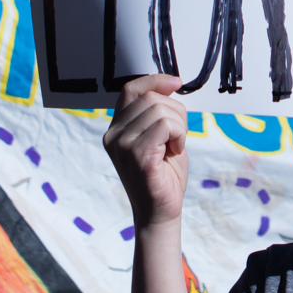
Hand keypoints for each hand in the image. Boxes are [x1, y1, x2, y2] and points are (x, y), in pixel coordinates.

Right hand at [104, 75, 188, 227]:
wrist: (160, 212)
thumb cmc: (164, 175)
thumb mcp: (160, 137)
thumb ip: (158, 113)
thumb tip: (170, 84)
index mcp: (116, 128)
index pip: (130, 89)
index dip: (154, 80)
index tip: (176, 82)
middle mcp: (113, 135)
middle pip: (150, 98)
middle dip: (175, 111)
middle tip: (179, 135)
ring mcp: (122, 145)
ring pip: (160, 110)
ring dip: (179, 125)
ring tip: (175, 146)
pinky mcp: (137, 155)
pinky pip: (165, 126)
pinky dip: (179, 134)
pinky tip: (176, 151)